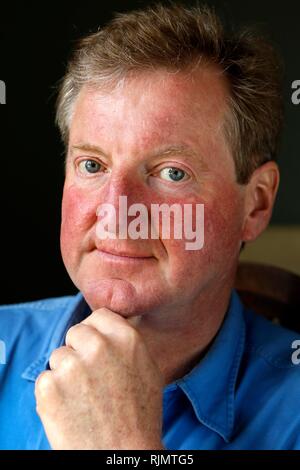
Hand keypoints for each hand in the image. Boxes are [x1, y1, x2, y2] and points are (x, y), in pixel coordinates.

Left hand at [35, 308, 163, 449]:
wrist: (121, 456)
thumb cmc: (138, 417)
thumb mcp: (147, 369)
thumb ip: (127, 342)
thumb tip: (108, 327)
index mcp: (126, 338)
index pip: (99, 315)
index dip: (96, 333)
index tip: (97, 350)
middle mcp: (98, 346)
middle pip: (76, 332)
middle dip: (79, 350)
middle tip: (89, 378)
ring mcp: (72, 366)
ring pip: (59, 356)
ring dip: (65, 373)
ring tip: (83, 399)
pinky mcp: (49, 388)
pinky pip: (45, 379)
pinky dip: (53, 394)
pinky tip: (71, 410)